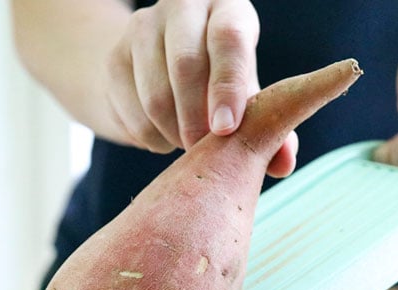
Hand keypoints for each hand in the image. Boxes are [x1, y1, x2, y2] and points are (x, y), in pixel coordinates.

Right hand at [105, 0, 295, 175]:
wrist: (163, 64)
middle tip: (207, 152)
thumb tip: (283, 164)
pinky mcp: (113, 56)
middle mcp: (182, 7)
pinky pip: (131, 110)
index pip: (228, 39)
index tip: (227, 128)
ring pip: (155, 93)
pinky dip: (151, 137)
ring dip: (175, 134)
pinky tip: (166, 138)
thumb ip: (268, 124)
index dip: (228, 86)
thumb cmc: (222, 78)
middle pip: (186, 65)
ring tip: (192, 148)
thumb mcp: (248, 91)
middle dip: (198, 120)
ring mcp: (141, 28)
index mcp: (227, 7)